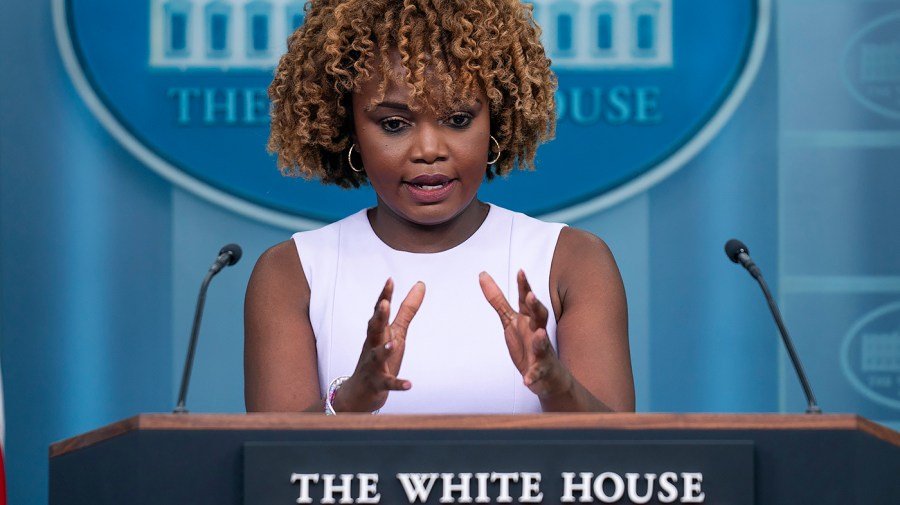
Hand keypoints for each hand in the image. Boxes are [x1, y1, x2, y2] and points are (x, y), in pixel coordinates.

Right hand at [332, 278, 425, 411]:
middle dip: (378, 317)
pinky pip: (388, 384)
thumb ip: (407, 310)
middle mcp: (372, 346)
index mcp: (377, 332)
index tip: (389, 280)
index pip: (379, 312)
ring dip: (384, 350)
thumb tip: (420, 284)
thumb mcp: (395, 332)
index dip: (384, 296)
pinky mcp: (378, 384)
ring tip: (393, 344)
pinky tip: (409, 385)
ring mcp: (373, 365)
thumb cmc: (379, 357)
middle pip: (374, 329)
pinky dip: (397, 384)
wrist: (360, 392)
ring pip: (377, 357)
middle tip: (384, 304)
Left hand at [479, 270, 571, 398]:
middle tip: (531, 296)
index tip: (520, 272)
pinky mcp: (541, 371)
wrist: (548, 375)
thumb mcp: (510, 320)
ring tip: (539, 333)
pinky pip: (538, 373)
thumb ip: (498, 299)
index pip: (526, 301)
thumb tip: (482, 275)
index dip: (524, 287)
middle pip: (539, 317)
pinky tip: (528, 380)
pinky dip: (533, 376)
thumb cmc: (528, 343)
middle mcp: (537, 333)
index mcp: (528, 320)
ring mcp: (542, 352)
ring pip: (543, 344)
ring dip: (541, 339)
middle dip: (536, 307)